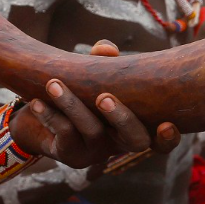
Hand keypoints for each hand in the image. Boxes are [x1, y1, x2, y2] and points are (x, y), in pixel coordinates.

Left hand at [8, 40, 180, 166]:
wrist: (38, 112)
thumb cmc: (76, 91)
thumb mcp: (91, 76)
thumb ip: (102, 62)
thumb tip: (108, 48)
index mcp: (133, 125)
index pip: (159, 140)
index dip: (168, 138)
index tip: (168, 124)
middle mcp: (119, 142)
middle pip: (134, 141)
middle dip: (122, 118)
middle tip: (104, 97)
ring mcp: (95, 152)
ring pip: (91, 131)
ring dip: (72, 105)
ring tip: (53, 84)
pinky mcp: (70, 155)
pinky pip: (63, 135)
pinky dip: (50, 116)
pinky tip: (36, 102)